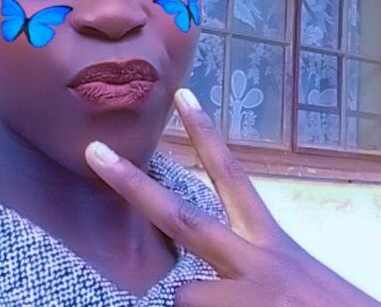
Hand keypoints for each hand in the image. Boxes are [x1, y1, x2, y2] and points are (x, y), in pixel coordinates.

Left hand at [84, 88, 380, 306]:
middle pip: (180, 217)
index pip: (231, 174)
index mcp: (268, 238)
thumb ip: (246, 257)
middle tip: (93, 153)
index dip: (206, 132)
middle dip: (131, 185)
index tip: (182, 94)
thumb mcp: (288, 271)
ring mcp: (244, 295)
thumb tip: (193, 272)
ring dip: (197, 306)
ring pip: (183, 295)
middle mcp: (253, 259)